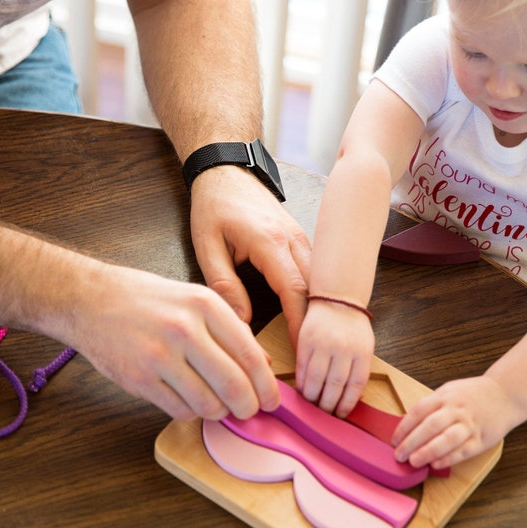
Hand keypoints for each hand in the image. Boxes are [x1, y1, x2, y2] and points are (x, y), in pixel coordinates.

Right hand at [73, 261, 279, 420]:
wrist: (90, 299)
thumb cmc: (145, 299)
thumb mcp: (193, 299)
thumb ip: (229, 330)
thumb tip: (263, 365)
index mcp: (204, 305)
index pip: (250, 355)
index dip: (266, 386)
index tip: (272, 400)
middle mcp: (185, 329)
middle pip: (234, 386)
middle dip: (248, 407)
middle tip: (248, 411)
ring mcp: (160, 356)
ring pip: (208, 404)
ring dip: (217, 411)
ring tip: (215, 403)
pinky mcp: (139, 379)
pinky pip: (180, 410)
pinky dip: (190, 411)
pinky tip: (186, 398)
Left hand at [188, 166, 310, 346]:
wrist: (227, 169)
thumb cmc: (214, 205)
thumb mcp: (207, 245)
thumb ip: (224, 284)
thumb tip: (240, 321)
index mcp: (269, 241)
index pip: (293, 290)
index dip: (300, 324)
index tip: (301, 352)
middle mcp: (292, 239)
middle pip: (315, 289)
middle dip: (315, 325)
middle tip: (311, 358)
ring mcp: (300, 238)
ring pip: (319, 281)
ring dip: (317, 311)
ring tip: (312, 345)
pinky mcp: (300, 240)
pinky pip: (314, 272)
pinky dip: (314, 296)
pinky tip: (309, 318)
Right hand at [294, 300, 373, 414]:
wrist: (338, 299)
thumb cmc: (353, 326)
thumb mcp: (365, 346)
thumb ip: (359, 370)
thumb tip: (350, 399)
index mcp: (362, 353)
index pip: (355, 386)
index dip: (347, 404)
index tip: (341, 414)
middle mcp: (343, 350)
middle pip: (335, 386)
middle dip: (328, 405)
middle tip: (324, 415)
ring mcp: (324, 344)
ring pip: (317, 379)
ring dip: (313, 397)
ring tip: (312, 406)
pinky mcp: (306, 340)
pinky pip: (303, 367)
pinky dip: (302, 382)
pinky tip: (302, 391)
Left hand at [392, 376, 513, 468]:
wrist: (506, 394)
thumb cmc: (472, 395)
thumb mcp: (449, 391)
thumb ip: (431, 406)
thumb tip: (408, 425)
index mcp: (445, 396)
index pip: (419, 411)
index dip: (404, 427)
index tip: (394, 440)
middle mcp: (457, 410)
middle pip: (430, 426)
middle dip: (411, 442)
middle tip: (399, 455)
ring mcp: (470, 424)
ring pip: (447, 439)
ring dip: (428, 451)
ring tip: (414, 462)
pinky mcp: (482, 439)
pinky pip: (463, 451)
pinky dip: (448, 459)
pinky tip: (435, 465)